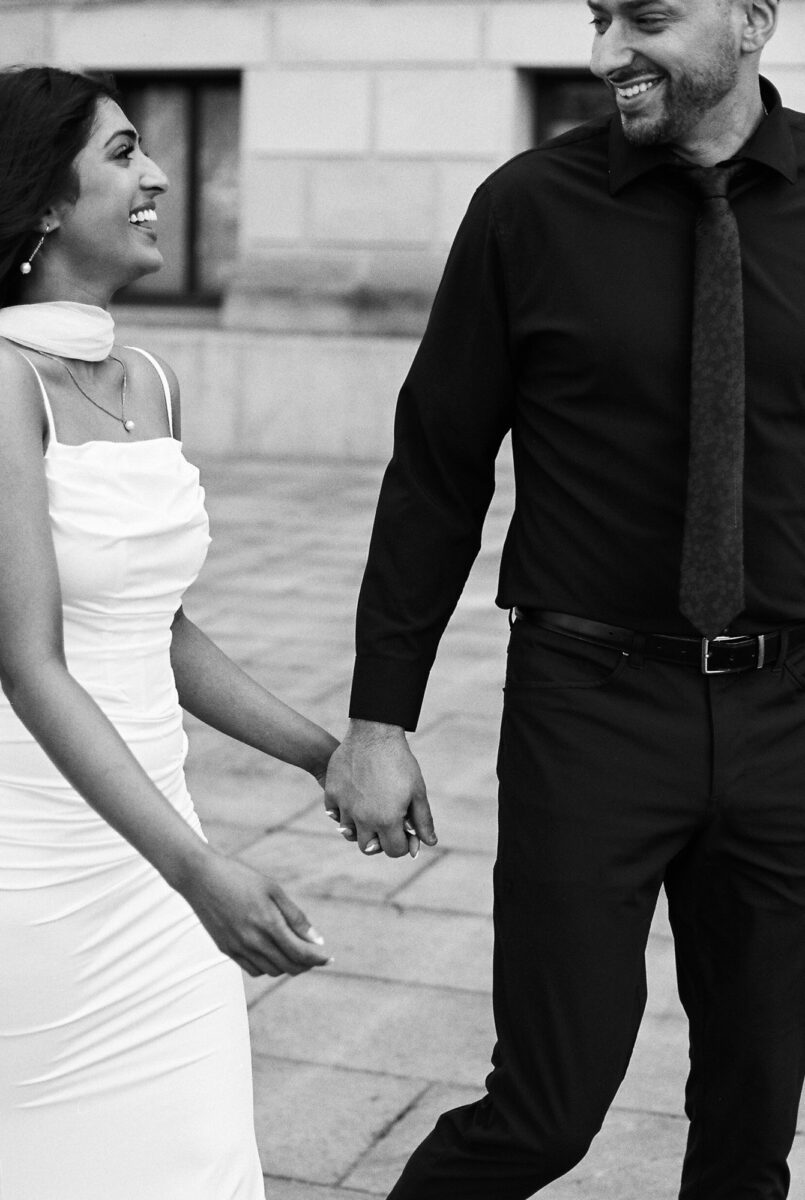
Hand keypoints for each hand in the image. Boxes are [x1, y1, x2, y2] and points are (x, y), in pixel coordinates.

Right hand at [182, 852, 330, 977]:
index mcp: (268, 924)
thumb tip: (316, 940)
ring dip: (287, 966)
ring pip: (271, 971)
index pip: (300, 953)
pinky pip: (253, 970)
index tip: (329, 959)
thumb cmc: (240, 877)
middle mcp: (253, 941)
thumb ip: (295, 917)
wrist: (201, 877)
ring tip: (294, 953)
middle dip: (305, 965)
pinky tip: (272, 953)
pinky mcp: (226, 950)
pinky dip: (267, 967)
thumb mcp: (273, 890)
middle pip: (288, 966)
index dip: (317, 959)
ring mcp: (238, 948)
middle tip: (314, 957)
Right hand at [324, 719, 436, 858]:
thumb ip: (423, 820)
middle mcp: (363, 818)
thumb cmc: (400, 762)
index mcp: (387, 820)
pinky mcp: (332, 794)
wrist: (374, 734)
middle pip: (368, 848)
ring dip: (361, 827)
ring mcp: (345, 807)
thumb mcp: (417, 791)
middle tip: (386, 824)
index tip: (405, 831)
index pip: (394, 850)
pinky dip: (343, 813)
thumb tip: (430, 842)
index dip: (403, 844)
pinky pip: (334, 815)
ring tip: (371, 810)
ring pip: (350, 833)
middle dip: (380, 840)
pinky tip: (355, 801)